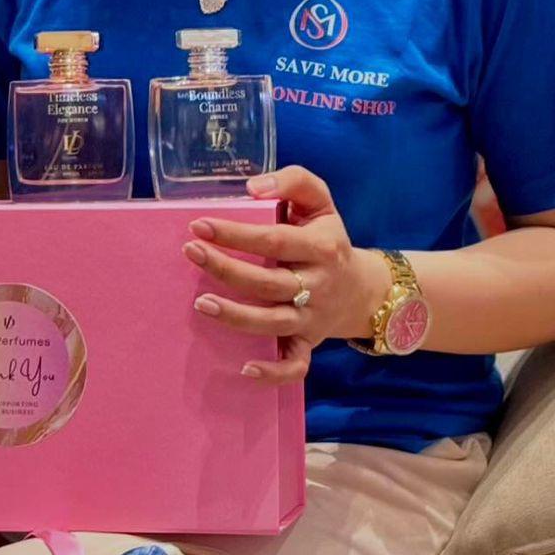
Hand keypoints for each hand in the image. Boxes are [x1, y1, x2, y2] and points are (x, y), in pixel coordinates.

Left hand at [180, 166, 385, 384]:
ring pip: (273, 322)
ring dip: (236, 316)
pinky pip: (295, 366)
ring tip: (199, 303)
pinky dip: (273, 372)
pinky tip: (244, 368)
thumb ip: (293, 181)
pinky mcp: (308, 344)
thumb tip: (253, 187)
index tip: (199, 225)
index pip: (274, 239)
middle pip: (268, 282)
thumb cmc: (327, 239)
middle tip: (191, 253)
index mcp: (320, 247)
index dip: (236, 233)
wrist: (363, 289)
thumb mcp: (320, 202)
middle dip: (226, 268)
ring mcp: (313, 319)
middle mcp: (318, 285)